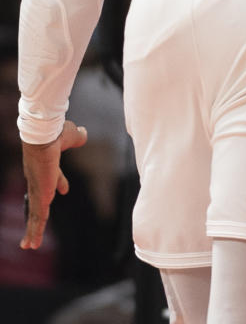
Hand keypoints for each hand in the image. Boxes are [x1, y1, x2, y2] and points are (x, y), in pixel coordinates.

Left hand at [21, 120, 87, 249]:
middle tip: (33, 228)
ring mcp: (38, 189)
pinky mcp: (40, 195)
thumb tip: (83, 134)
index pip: (51, 180)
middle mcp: (38, 180)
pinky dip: (35, 231)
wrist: (43, 135)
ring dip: (33, 230)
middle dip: (36, 216)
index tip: (65, 189)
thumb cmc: (55, 132)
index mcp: (45, 167)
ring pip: (35, 214)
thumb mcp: (71, 135)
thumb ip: (77, 137)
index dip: (59, 183)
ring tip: (28, 246)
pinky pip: (38, 217)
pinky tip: (31, 243)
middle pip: (37, 201)